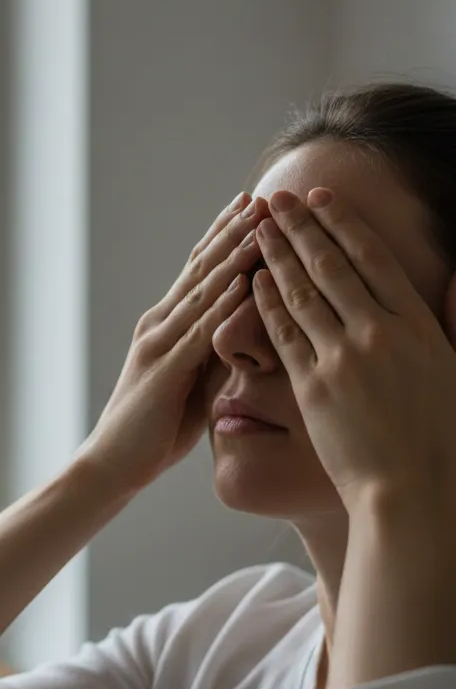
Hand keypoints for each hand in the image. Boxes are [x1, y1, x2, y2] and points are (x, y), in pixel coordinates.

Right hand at [76, 191, 268, 492]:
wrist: (112, 463)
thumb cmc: (154, 430)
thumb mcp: (194, 384)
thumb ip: (216, 353)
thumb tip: (250, 329)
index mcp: (166, 326)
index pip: (199, 272)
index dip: (224, 238)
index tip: (251, 207)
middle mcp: (159, 324)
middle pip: (200, 269)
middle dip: (231, 231)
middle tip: (260, 196)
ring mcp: (158, 344)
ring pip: (201, 291)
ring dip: (231, 255)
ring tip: (257, 223)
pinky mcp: (163, 369)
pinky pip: (198, 332)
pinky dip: (221, 305)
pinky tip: (241, 281)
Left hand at [252, 187, 455, 505]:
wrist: (417, 491)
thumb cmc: (447, 437)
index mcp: (418, 325)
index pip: (372, 258)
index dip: (342, 223)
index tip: (321, 197)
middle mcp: (378, 333)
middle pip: (330, 265)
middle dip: (300, 226)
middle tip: (276, 199)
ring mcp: (342, 358)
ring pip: (302, 293)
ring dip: (276, 255)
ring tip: (259, 227)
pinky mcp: (312, 386)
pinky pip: (283, 333)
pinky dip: (267, 302)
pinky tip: (252, 279)